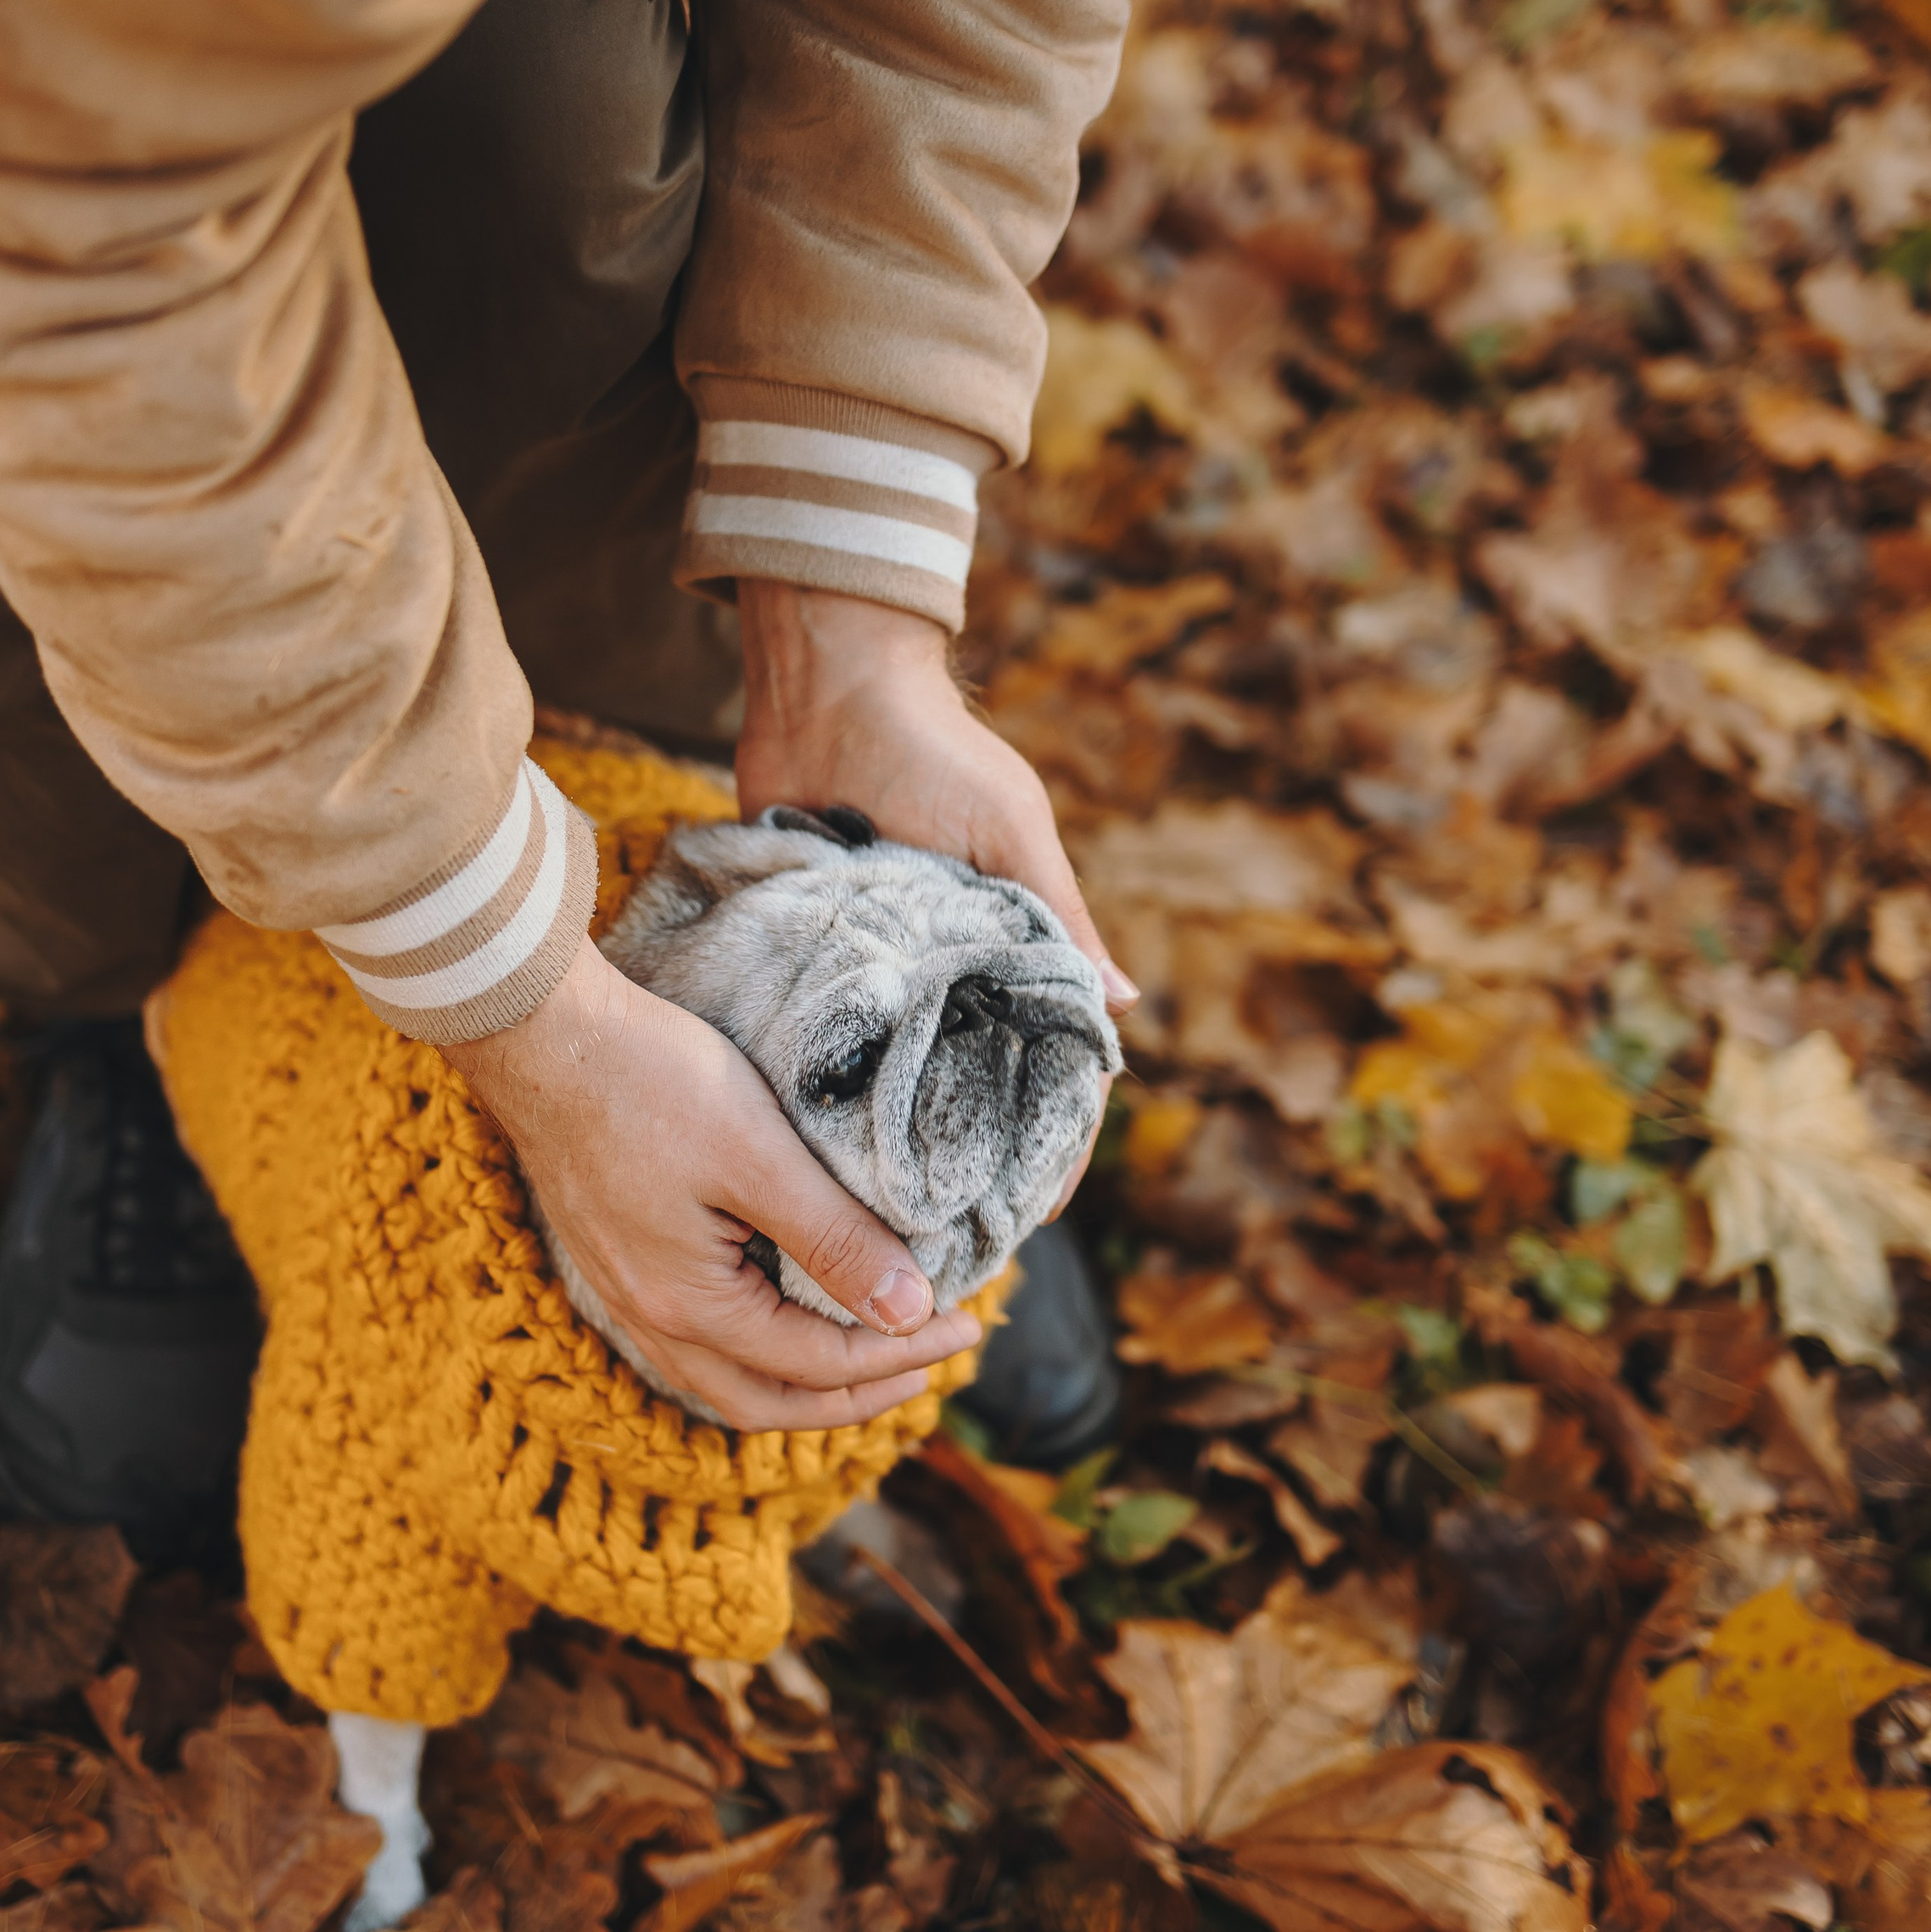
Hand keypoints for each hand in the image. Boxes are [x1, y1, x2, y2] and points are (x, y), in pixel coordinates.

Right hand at [446, 937, 981, 1427]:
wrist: (543, 1035)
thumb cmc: (651, 1082)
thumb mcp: (760, 1157)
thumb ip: (835, 1241)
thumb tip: (908, 1313)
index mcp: (690, 1307)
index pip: (819, 1365)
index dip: (901, 1352)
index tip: (966, 1322)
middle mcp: (651, 1320)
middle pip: (768, 1401)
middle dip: (856, 1394)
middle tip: (928, 1364)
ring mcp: (627, 1294)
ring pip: (728, 1378)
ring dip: (806, 1377)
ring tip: (871, 1351)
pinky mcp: (620, 1259)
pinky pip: (699, 1341)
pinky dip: (760, 1347)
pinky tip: (788, 1313)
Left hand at [736, 582, 1133, 1211]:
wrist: (825, 686)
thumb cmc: (928, 750)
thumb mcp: (1006, 830)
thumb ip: (1055, 916)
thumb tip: (1120, 1008)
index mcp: (1009, 943)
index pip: (1046, 1062)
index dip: (1047, 1143)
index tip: (1028, 1217)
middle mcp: (948, 966)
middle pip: (970, 1086)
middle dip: (966, 1165)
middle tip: (945, 1245)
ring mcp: (883, 965)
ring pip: (898, 1073)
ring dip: (895, 1141)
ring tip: (879, 1225)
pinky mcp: (819, 952)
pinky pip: (827, 1035)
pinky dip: (828, 1087)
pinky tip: (810, 1156)